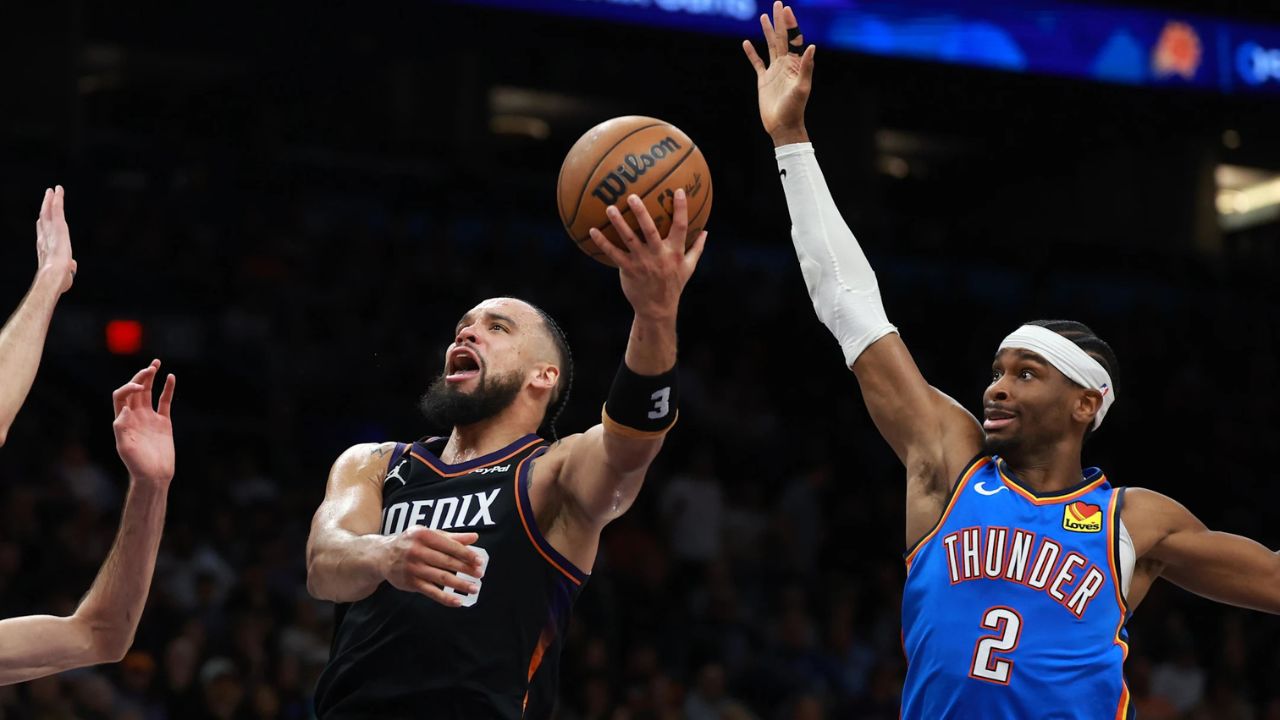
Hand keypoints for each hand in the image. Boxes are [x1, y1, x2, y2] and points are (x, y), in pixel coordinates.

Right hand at [35, 186, 75, 293]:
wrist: (54, 276)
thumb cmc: (59, 280)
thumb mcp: (65, 274)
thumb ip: (69, 267)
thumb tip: (72, 265)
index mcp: (46, 249)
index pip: (43, 234)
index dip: (42, 226)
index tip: (41, 219)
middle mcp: (45, 238)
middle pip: (44, 219)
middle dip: (45, 208)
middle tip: (46, 198)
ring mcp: (50, 231)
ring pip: (49, 211)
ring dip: (50, 200)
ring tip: (52, 191)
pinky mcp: (59, 227)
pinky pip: (57, 210)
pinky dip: (57, 199)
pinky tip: (58, 191)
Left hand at [112, 360, 175, 487]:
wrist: (154, 475)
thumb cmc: (137, 464)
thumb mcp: (125, 447)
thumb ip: (122, 427)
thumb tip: (124, 409)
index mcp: (123, 420)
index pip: (122, 396)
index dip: (128, 387)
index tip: (138, 387)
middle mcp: (134, 416)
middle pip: (135, 390)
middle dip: (141, 376)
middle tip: (150, 368)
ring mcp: (149, 417)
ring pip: (149, 392)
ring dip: (151, 377)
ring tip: (156, 363)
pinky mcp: (163, 422)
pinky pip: (165, 402)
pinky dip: (168, 389)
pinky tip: (171, 377)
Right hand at [381, 525, 485, 606]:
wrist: (382, 556)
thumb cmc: (410, 543)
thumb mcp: (428, 534)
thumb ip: (452, 537)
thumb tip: (475, 537)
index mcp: (424, 535)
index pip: (450, 546)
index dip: (466, 554)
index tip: (479, 561)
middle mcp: (417, 551)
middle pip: (447, 562)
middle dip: (466, 569)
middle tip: (479, 574)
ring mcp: (413, 568)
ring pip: (441, 578)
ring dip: (459, 584)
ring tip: (473, 588)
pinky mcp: (410, 582)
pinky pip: (431, 592)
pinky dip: (445, 598)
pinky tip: (458, 601)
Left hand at [588, 190, 706, 320]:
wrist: (657, 309)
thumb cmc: (673, 285)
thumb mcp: (689, 268)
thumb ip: (696, 248)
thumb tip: (706, 231)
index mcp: (674, 252)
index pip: (680, 227)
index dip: (680, 209)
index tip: (677, 191)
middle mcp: (658, 255)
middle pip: (650, 230)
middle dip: (641, 212)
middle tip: (632, 196)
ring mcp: (642, 262)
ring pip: (629, 239)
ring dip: (618, 223)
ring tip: (609, 208)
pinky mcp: (628, 269)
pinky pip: (613, 253)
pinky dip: (602, 242)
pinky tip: (592, 230)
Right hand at [742, 1, 814, 145]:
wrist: (783, 126)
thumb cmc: (795, 109)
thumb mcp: (802, 88)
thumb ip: (806, 67)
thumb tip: (811, 46)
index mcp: (795, 64)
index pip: (793, 39)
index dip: (790, 24)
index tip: (786, 9)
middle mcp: (785, 64)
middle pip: (782, 38)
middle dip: (780, 21)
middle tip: (778, 4)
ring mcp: (774, 71)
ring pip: (770, 46)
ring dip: (767, 32)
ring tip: (763, 17)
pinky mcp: (764, 80)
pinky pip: (757, 63)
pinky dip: (751, 53)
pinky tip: (746, 43)